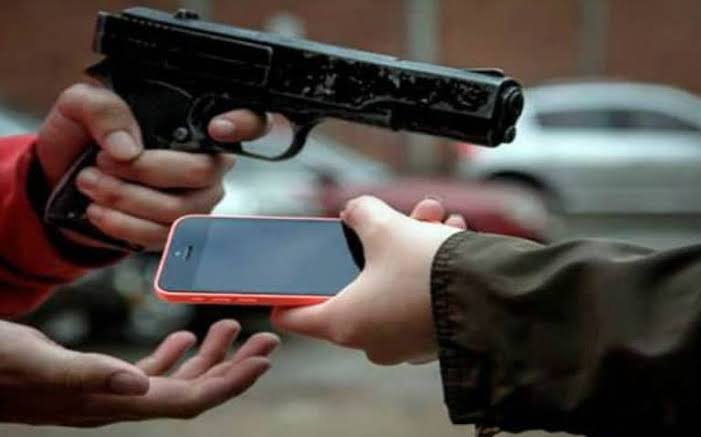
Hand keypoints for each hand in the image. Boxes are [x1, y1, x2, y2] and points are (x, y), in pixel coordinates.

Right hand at [0, 319, 278, 425]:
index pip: (187, 400)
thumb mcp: (32, 361)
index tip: (264, 359)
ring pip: (175, 380)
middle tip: (266, 340)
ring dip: (208, 356)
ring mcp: (111, 392)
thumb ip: (85, 374)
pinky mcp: (99, 379)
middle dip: (234, 367)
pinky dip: (173, 355)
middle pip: (192, 391)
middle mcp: (118, 401)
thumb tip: (140, 385)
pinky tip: (185, 337)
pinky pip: (149, 372)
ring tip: (233, 326)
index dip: (230, 382)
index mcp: (112, 401)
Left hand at [36, 83, 268, 249]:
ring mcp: (198, 201)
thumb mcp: (81, 105)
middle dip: (145, 171)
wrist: (65, 176)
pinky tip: (100, 211)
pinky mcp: (179, 233)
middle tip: (102, 162)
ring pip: (178, 209)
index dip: (246, 123)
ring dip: (126, 200)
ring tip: (91, 185)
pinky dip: (124, 226)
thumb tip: (128, 148)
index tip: (218, 127)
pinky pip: (163, 237)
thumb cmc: (84, 135)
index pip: (249, 121)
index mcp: (196, 125)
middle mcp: (209, 163)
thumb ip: (103, 111)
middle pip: (202, 172)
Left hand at [272, 196, 462, 364]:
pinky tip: (447, 236)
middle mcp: (370, 341)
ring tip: (431, 217)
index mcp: (343, 322)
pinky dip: (425, 268)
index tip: (278, 281)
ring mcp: (401, 344)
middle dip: (370, 247)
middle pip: (351, 286)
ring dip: (406, 248)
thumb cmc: (430, 271)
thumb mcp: (385, 228)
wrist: (493, 296)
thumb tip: (356, 211)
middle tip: (387, 221)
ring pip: (389, 286)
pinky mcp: (429, 339)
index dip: (283, 293)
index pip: (293, 315)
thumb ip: (361, 213)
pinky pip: (416, 297)